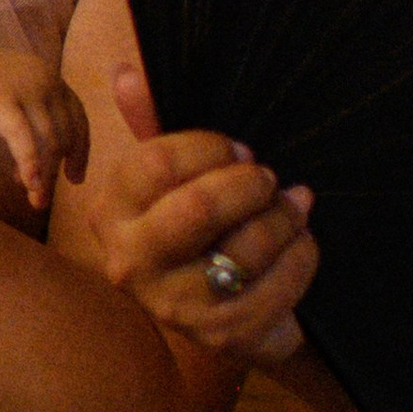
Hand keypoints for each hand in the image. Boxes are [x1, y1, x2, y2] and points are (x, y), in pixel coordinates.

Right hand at [0, 42, 90, 212]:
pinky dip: (30, 166)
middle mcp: (46, 80)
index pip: (78, 118)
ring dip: (45, 176)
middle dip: (59, 170)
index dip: (80, 151)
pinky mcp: (2, 103)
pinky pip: (24, 140)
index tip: (75, 177)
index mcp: (51, 77)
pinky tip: (29, 185)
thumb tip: (52, 159)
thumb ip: (37, 114)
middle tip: (46, 197)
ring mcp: (25, 91)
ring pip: (49, 142)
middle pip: (65, 134)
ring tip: (34, 199)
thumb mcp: (18, 92)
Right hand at [94, 67, 315, 362]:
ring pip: (247, 248)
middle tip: (270, 181)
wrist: (230, 314)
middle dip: (251, 186)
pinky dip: (302, 255)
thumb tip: (127, 74)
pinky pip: (279, 283)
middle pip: (200, 207)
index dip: (212, 148)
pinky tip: (300, 245)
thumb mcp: (174, 177)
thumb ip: (152, 124)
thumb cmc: (200, 229)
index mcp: (110, 212)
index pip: (157, 161)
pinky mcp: (221, 337)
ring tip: (294, 209)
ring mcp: (173, 307)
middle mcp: (129, 262)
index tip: (240, 150)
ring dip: (286, 219)